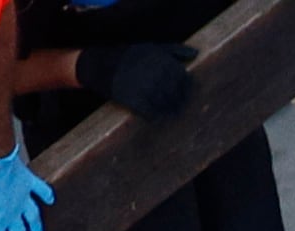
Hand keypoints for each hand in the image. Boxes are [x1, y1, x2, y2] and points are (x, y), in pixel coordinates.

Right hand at [72, 40, 193, 117]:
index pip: (184, 79)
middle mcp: (155, 73)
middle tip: (180, 108)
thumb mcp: (151, 47)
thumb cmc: (129, 56)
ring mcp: (145, 87)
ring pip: (166, 106)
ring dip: (170, 112)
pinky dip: (156, 117)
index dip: (187, 89)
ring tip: (171, 115)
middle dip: (180, 102)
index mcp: (161, 60)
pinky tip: (156, 117)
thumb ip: (175, 50)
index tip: (186, 95)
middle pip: (177, 94)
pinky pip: (152, 113)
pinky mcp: (135, 100)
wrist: (99, 65)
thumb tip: (196, 54)